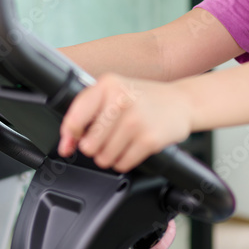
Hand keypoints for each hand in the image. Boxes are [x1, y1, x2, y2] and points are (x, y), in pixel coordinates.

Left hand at [59, 74, 192, 172]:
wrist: (181, 102)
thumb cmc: (142, 98)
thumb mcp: (112, 94)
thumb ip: (85, 116)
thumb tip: (66, 145)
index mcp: (107, 85)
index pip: (74, 119)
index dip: (71, 135)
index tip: (74, 139)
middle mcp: (121, 100)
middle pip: (88, 145)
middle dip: (95, 147)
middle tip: (107, 137)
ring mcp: (136, 120)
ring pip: (104, 158)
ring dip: (110, 156)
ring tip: (122, 141)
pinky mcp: (149, 139)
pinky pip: (122, 164)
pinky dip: (124, 161)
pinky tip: (133, 146)